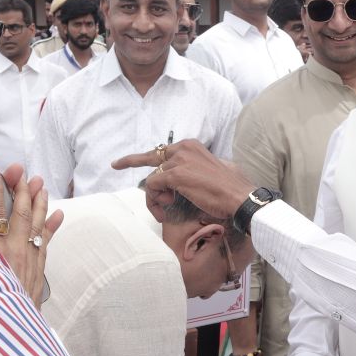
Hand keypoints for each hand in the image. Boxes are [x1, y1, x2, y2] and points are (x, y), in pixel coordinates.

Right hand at [0, 165, 62, 303]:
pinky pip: (45, 243)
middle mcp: (14, 252)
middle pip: (20, 213)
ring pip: (36, 224)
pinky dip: (51, 227)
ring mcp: (28, 261)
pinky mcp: (37, 273)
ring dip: (39, 202)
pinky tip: (57, 214)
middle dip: (21, 189)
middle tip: (22, 172)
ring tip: (41, 185)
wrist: (4, 333)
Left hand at [111, 139, 255, 221]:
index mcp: (192, 146)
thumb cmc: (230, 189)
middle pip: (151, 158)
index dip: (144, 157)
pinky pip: (152, 186)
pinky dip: (154, 200)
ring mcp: (178, 161)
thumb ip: (195, 169)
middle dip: (131, 161)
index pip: (163, 151)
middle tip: (115, 165)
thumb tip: (187, 178)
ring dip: (154, 197)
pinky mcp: (175, 175)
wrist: (239, 196)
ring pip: (151, 178)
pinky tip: (166, 209)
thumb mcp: (212, 171)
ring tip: (165, 209)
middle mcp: (183, 148)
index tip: (126, 161)